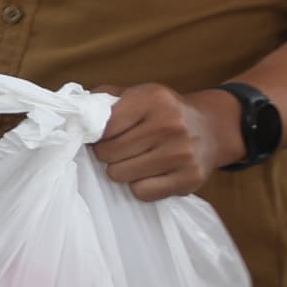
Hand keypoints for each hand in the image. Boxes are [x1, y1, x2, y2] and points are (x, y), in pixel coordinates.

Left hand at [91, 84, 232, 199]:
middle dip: (107, 153)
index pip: (103, 126)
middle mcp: (169, 125)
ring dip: (121, 170)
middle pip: (108, 153)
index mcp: (153, 99)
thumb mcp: (139, 94)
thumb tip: (75, 111)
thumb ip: (105, 99)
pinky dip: (140, 187)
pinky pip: (142, 192)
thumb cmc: (164, 113)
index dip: (95, 135)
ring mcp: (181, 153)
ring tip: (134, 160)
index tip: (98, 136)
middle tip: (119, 149)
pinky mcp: (189, 178)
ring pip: (120, 174)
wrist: (212, 128)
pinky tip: (149, 174)